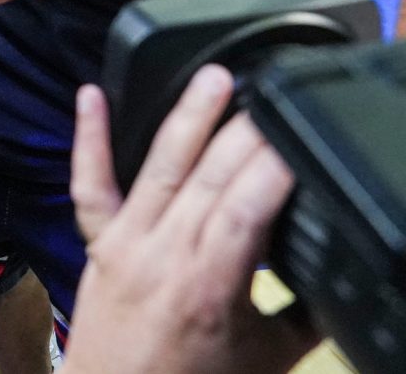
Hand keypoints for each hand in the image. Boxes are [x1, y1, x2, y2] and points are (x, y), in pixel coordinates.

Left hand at [63, 67, 316, 373]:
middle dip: (243, 133)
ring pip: (156, 168)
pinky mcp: (96, 243)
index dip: (272, 168)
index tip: (298, 131)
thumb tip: (335, 272)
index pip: (243, 210)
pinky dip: (86, 139)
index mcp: (208, 287)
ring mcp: (123, 243)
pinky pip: (88, 186)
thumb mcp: (268, 359)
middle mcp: (161, 255)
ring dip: (185, 118)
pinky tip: (89, 94)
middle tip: (273, 90)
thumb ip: (304, 314)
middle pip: (206, 180)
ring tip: (214, 76)